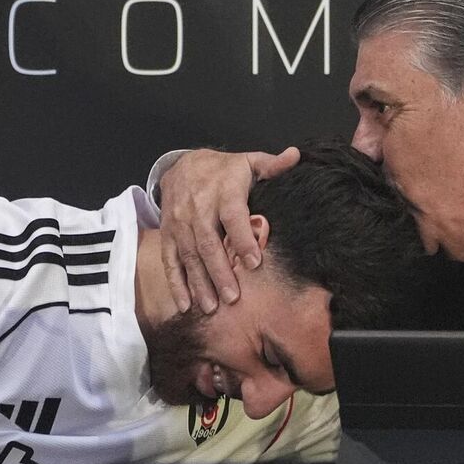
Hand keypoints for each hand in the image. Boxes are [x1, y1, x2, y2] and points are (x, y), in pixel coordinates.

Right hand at [155, 146, 299, 312]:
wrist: (183, 165)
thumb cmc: (224, 170)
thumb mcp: (248, 162)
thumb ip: (272, 165)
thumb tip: (295, 156)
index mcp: (223, 190)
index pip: (232, 215)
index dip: (242, 238)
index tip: (254, 262)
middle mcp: (198, 207)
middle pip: (207, 241)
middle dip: (219, 271)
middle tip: (233, 297)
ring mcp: (179, 222)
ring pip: (188, 254)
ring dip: (199, 282)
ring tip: (212, 307)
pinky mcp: (168, 234)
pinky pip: (170, 260)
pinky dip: (176, 283)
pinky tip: (186, 304)